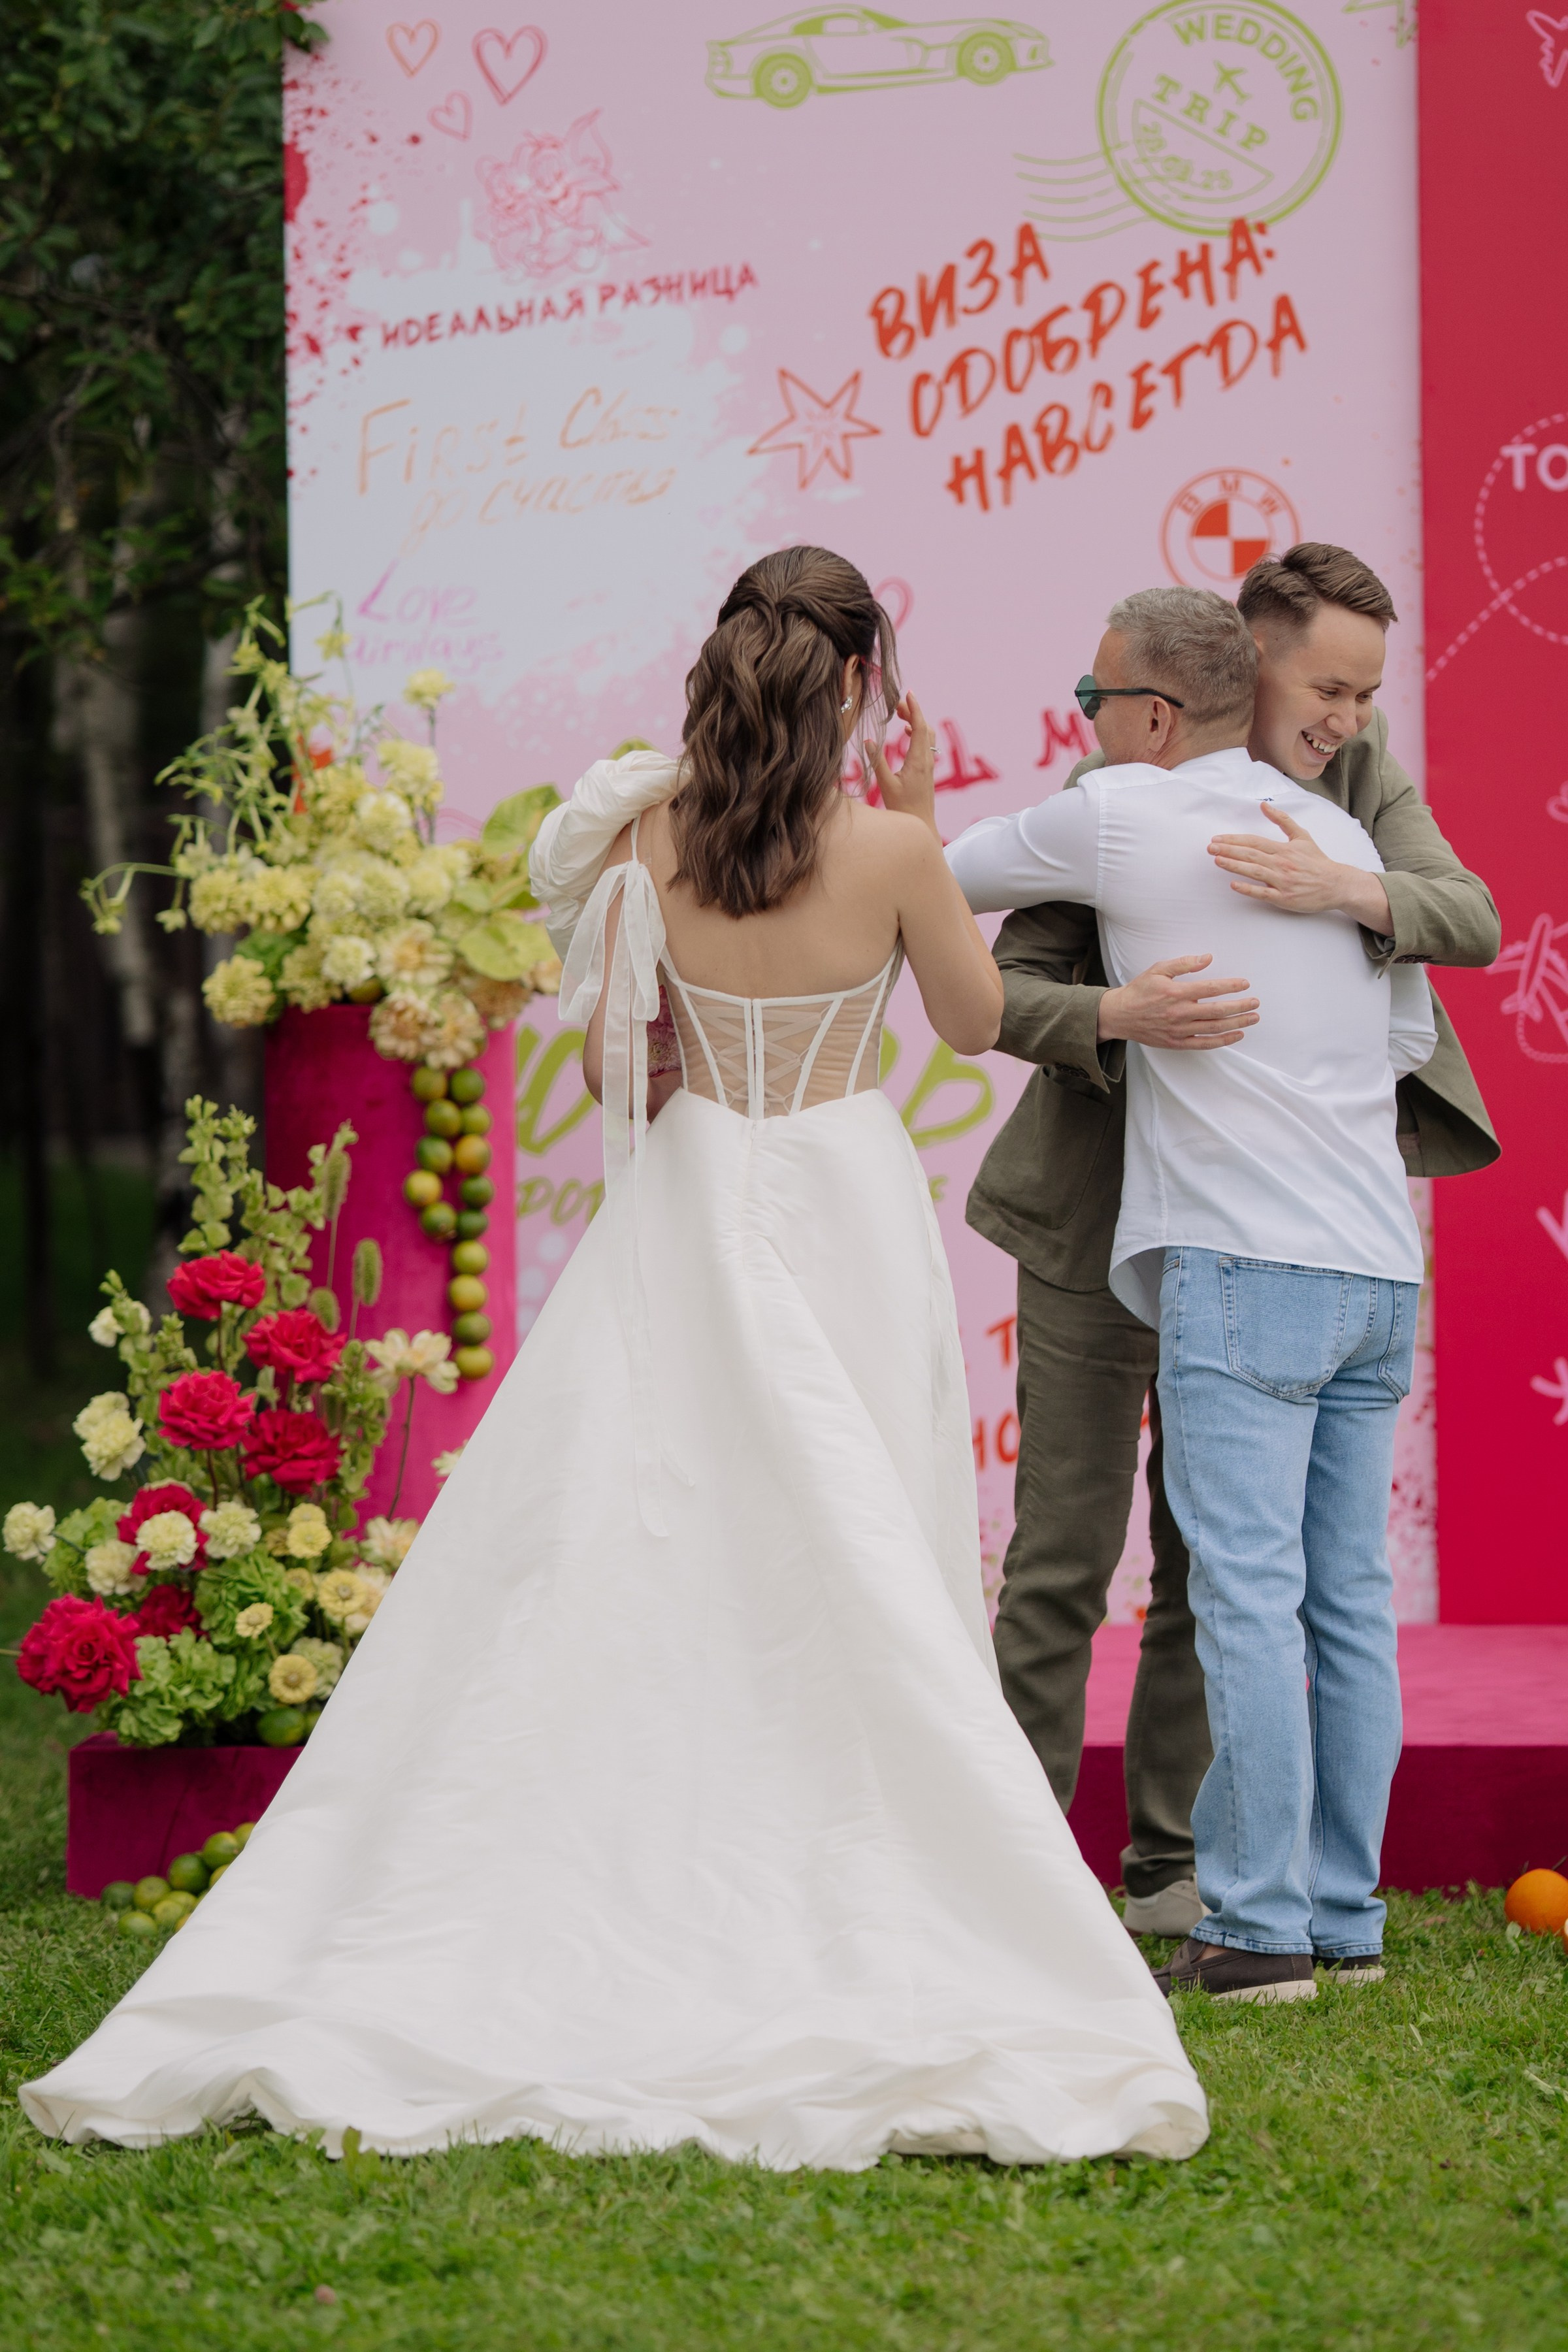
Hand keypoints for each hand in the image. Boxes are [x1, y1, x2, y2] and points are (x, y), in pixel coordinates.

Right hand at [871, 692, 938, 839]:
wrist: (921, 825)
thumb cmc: (903, 809)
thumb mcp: (886, 784)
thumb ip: (877, 761)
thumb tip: (868, 740)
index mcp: (917, 761)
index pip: (919, 727)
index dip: (914, 708)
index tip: (908, 694)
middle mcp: (926, 760)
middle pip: (924, 727)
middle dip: (913, 712)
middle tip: (898, 703)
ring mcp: (928, 765)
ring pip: (926, 735)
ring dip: (916, 722)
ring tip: (900, 714)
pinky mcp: (926, 770)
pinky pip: (925, 744)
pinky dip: (917, 733)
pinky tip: (905, 733)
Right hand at [1097, 954, 1258, 1049]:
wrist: (1119, 1015)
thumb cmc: (1139, 991)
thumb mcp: (1158, 970)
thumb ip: (1183, 963)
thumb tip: (1207, 958)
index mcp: (1176, 993)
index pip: (1210, 989)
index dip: (1230, 986)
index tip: (1245, 983)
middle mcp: (1179, 1013)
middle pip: (1217, 1011)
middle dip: (1240, 1006)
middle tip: (1256, 1002)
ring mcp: (1179, 1030)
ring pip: (1214, 1028)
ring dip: (1237, 1023)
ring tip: (1253, 1018)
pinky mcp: (1176, 1043)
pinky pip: (1204, 1044)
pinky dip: (1222, 1041)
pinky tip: (1237, 1035)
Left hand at [1208, 803, 1392, 931]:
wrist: (1336, 884)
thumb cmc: (1316, 861)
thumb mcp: (1302, 836)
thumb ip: (1282, 820)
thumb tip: (1264, 805)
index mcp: (1284, 849)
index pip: (1254, 842)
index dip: (1234, 839)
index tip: (1217, 838)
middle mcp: (1281, 864)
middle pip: (1251, 855)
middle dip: (1229, 850)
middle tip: (1210, 848)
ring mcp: (1282, 881)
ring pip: (1255, 872)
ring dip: (1235, 865)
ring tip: (1218, 860)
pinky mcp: (1284, 898)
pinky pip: (1263, 893)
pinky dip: (1248, 889)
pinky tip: (1234, 885)